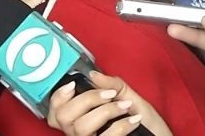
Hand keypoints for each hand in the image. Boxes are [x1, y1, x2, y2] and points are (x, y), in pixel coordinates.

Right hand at [47, 71, 171, 135]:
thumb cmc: (148, 126)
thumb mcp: (132, 99)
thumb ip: (114, 86)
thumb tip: (93, 73)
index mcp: (84, 118)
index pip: (55, 112)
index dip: (57, 98)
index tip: (73, 85)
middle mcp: (83, 133)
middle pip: (64, 117)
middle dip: (86, 99)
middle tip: (109, 95)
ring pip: (81, 127)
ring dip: (106, 111)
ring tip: (125, 107)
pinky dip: (122, 125)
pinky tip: (135, 120)